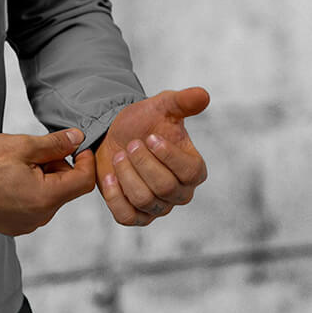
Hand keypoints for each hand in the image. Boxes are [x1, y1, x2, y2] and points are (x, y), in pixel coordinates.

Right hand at [0, 128, 94, 236]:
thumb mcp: (21, 146)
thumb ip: (54, 144)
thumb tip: (77, 138)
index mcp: (46, 198)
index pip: (84, 181)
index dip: (85, 160)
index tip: (75, 145)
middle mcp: (40, 217)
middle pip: (65, 189)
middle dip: (58, 167)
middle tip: (35, 150)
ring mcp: (26, 224)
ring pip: (48, 197)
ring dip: (43, 178)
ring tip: (17, 164)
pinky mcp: (13, 226)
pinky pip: (32, 207)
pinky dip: (29, 191)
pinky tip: (8, 179)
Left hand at [97, 87, 209, 226]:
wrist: (116, 134)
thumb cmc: (144, 122)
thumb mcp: (162, 107)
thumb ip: (183, 102)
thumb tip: (203, 95)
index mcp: (193, 169)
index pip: (191, 172)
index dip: (168, 155)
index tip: (150, 137)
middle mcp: (180, 192)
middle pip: (165, 187)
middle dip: (142, 162)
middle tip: (130, 144)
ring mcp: (158, 206)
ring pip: (144, 200)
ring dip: (126, 174)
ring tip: (118, 155)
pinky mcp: (135, 215)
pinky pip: (127, 217)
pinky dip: (115, 197)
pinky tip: (109, 177)